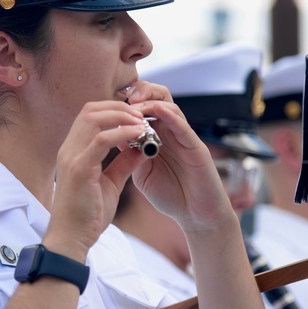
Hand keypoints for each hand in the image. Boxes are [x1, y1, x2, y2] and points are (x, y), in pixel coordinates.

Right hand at [45, 101, 147, 258]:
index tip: (135, 116)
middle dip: (118, 107)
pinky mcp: (79, 169)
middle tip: (140, 115)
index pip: (89, 116)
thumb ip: (123, 164)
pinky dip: (121, 133)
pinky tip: (137, 135)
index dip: (112, 109)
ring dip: (121, 116)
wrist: (72, 239)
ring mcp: (72, 157)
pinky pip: (101, 140)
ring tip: (141, 122)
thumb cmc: (88, 215)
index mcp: (74, 151)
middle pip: (90, 110)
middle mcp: (69, 149)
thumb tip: (141, 147)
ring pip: (94, 119)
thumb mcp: (111, 184)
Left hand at [121, 84, 233, 232]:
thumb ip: (130, 155)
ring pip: (170, 106)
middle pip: (158, 98)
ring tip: (135, 104)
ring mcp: (184, 138)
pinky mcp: (196, 147)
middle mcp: (172, 133)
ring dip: (152, 101)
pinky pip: (183, 126)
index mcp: (158, 137)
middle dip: (141, 92)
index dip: (128, 101)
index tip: (111, 102)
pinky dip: (170, 115)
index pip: (144, 107)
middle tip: (125, 97)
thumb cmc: (172, 196)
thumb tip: (112, 137)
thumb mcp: (143, 173)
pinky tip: (158, 110)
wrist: (196, 216)